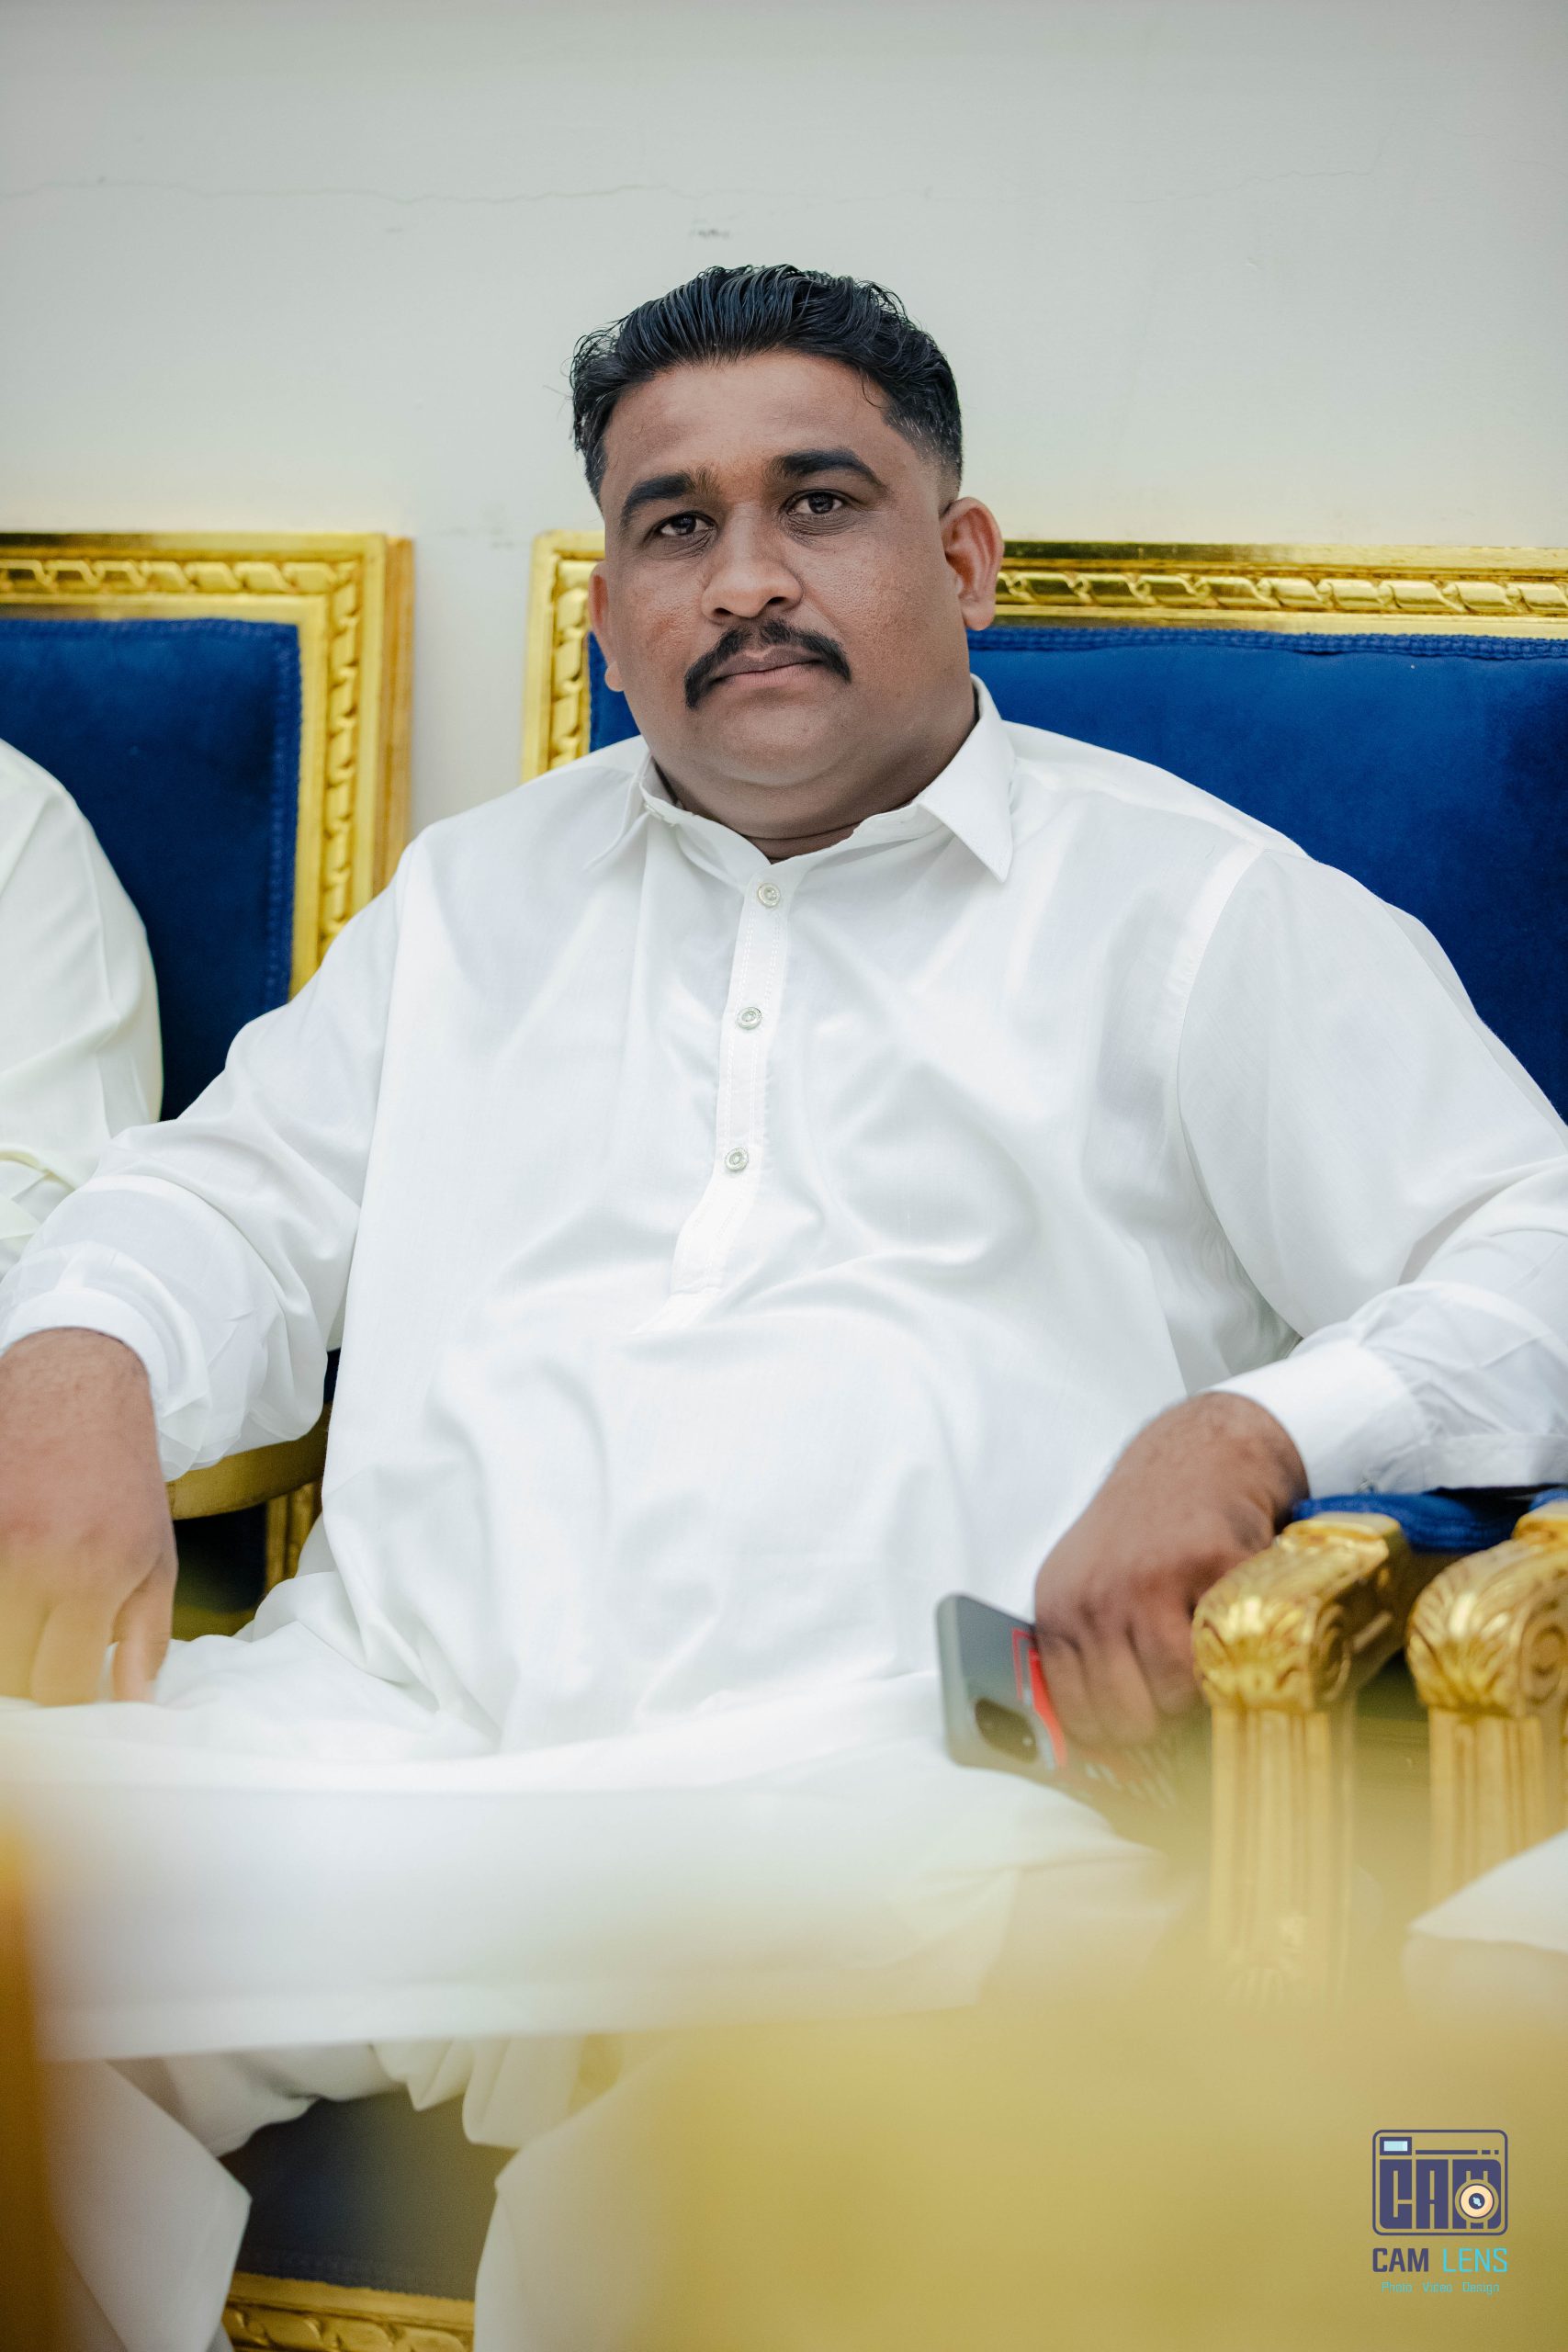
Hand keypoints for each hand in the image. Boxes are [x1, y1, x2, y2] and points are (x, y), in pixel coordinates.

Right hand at [0, 1330, 175, 1704]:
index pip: (60, 1686)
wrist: (79, 1392)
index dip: (64, 1696)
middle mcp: (31, 1560)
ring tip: (32, 1605)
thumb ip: (145, 1638)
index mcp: (92, 1576)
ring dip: (7, 1633)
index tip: (69, 1682)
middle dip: (27, 1671)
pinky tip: (15, 1580)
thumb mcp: (155, 1558)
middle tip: (47, 1642)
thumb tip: (132, 1707)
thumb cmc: (123, 1482)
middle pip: (9, 1672)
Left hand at [1032, 1392, 1305, 1747]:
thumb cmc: (1147, 1527)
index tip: (1146, 1725)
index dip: (1119, 1732)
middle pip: (1131, 1716)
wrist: (1200, 1453)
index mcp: (1058, 1606)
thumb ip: (1087, 1648)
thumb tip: (1104, 1740)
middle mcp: (1097, 1596)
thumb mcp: (1089, 1580)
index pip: (1078, 1715)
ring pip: (1178, 1694)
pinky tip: (1234, 1621)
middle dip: (1164, 1717)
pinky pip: (1227, 1650)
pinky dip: (1240, 1650)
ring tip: (1210, 1651)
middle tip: (1185, 1686)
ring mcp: (1151, 1580)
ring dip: (1203, 1689)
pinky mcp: (1210, 1566)